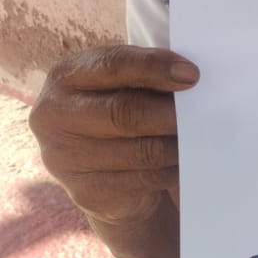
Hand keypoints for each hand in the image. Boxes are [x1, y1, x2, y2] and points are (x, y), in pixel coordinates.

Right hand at [28, 46, 198, 228]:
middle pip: (124, 112)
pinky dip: (170, 170)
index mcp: (64, 77)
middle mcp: (53, 115)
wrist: (103, 179)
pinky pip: (142, 179)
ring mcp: (64, 158)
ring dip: (175, 145)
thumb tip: (187, 79)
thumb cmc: (117, 118)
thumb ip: (142, 78)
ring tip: (198, 138)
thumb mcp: (121, 88)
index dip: (154, 67)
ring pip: (139, 150)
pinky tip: (181, 163)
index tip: (191, 75)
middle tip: (204, 113)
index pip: (111, 65)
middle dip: (169, 113)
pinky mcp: (85, 192)